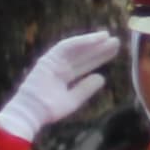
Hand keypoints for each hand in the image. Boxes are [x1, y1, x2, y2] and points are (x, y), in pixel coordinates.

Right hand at [0, 30, 121, 135]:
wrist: (33, 112)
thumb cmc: (50, 109)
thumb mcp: (74, 99)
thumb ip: (86, 88)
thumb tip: (101, 77)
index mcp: (63, 77)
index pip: (84, 64)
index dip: (99, 57)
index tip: (113, 51)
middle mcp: (59, 67)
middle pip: (82, 55)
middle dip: (99, 49)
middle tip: (116, 42)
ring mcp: (53, 62)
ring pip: (76, 49)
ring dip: (92, 42)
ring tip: (108, 37)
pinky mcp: (48, 59)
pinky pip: (67, 46)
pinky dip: (82, 41)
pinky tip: (97, 38)